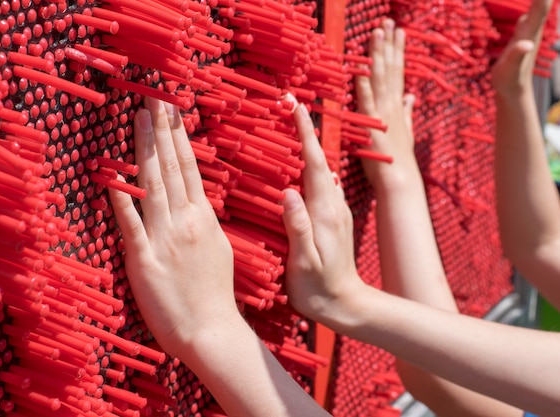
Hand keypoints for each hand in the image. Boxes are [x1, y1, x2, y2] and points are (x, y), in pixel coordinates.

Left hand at [109, 97, 235, 358]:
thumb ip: (204, 223)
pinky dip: (121, 198)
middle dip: (162, 130)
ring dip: (145, 148)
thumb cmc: (216, 295)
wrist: (212, 331)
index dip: (179, 137)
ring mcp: (165, 239)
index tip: (172, 110)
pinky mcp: (144, 260)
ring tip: (139, 118)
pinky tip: (111, 174)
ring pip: (153, 185)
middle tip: (153, 98)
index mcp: (204, 219)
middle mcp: (185, 222)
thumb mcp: (220, 250)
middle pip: (172, 168)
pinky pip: (131, 224)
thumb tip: (195, 204)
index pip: (190, 169)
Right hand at [281, 97, 364, 327]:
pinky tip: (306, 166)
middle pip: (319, 159)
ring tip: (298, 127)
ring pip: (322, 170)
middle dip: (307, 131)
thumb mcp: (304, 260)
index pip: (313, 163)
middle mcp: (334, 205)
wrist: (346, 305)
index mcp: (324, 211)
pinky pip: (324, 185)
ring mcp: (337, 212)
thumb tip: (289, 192)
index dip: (305, 133)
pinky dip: (313, 167)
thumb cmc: (319, 287)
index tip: (297, 105)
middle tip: (292, 105)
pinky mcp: (335, 219)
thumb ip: (298, 226)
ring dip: (311, 147)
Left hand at [355, 19, 416, 190]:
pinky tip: (360, 69)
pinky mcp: (372, 124)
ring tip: (378, 33)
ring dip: (378, 55)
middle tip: (388, 21)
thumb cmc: (398, 159)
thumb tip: (411, 95)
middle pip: (390, 69)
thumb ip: (407, 111)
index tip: (397, 31)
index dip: (397, 51)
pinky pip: (366, 101)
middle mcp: (391, 105)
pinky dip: (364, 85)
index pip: (397, 72)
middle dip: (389, 44)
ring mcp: (383, 113)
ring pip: (380, 78)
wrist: (400, 179)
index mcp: (397, 106)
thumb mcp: (405, 130)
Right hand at [491, 0, 552, 95]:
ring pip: (539, 3)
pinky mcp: (524, 32)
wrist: (514, 91)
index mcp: (530, 32)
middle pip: (543, 1)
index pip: (541, 5)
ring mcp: (529, 29)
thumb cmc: (508, 80)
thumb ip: (516, 56)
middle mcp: (533, 27)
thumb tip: (525, 44)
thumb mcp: (508, 69)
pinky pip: (532, 8)